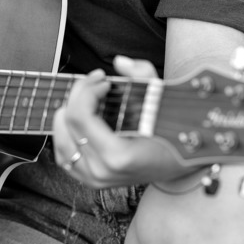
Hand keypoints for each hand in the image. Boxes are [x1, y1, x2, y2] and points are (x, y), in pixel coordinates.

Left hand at [52, 56, 189, 188]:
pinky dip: (66, 136)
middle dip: (79, 94)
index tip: (103, 80)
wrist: (181, 165)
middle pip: (68, 122)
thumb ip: (141, 75)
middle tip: (96, 83)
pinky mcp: (93, 181)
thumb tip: (119, 62)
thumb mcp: (161, 100)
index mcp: (117, 154)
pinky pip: (65, 158)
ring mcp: (96, 179)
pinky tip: (77, 120)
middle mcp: (102, 170)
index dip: (86, 89)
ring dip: (68, 113)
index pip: (80, 115)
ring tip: (86, 99)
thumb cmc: (174, 134)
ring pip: (61, 139)